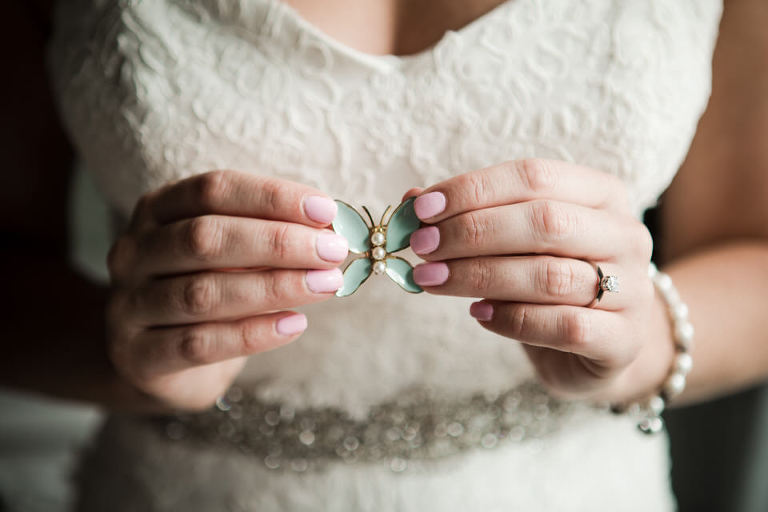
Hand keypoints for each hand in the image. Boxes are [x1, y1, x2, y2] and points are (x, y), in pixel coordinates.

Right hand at [106, 171, 347, 409]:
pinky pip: (199, 343)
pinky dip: (253, 333)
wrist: (150, 359)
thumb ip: (267, 236)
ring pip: (204, 293)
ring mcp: (130, 305)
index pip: (214, 191)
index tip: (326, 212)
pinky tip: (295, 325)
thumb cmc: (205, 289)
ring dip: (274, 287)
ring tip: (325, 285)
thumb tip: (329, 230)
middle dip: (278, 242)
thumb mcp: (229, 253)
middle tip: (332, 252)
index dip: (272, 197)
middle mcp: (135, 252)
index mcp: (157, 210)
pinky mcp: (139, 356)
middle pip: (206, 238)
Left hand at [408, 159, 673, 401]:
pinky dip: (513, 320)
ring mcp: (632, 289)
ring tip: (432, 280)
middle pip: (545, 222)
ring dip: (481, 276)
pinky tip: (478, 314)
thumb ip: (472, 216)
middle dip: (472, 232)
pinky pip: (565, 326)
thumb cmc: (552, 278)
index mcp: (601, 194)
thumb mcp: (517, 240)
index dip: (473, 190)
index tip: (421, 210)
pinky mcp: (623, 340)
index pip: (534, 176)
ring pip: (550, 276)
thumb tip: (410, 203)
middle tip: (422, 247)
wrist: (607, 341)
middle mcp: (624, 234)